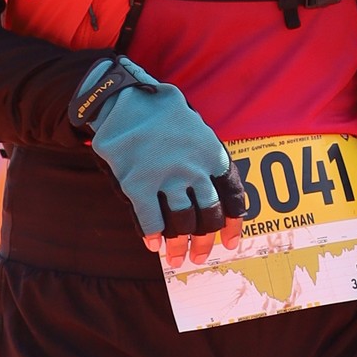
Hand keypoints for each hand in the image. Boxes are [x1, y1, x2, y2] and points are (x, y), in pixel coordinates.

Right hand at [71, 58, 243, 268]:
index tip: (231, 242)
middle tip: (200, 256)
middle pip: (207, 216)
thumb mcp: (194, 124)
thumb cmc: (159, 110)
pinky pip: (150, 220)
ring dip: (179, 246)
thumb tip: (215, 189)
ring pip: (180, 224)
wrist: (122, 98)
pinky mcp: (137, 185)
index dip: (234, 224)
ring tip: (176, 258)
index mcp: (211, 153)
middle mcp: (194, 169)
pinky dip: (152, 236)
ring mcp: (166, 178)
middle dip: (205, 242)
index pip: (232, 196)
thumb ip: (205, 156)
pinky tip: (152, 245)